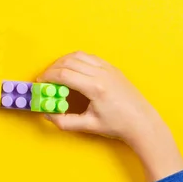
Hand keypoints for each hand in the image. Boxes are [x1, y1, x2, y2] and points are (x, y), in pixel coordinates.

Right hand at [37, 51, 182, 181]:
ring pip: (78, 55)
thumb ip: (64, 121)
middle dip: (52, 68)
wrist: (142, 122)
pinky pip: (89, 57)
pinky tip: (72, 70)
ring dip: (63, 61)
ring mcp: (108, 68)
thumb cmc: (117, 125)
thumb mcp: (88, 126)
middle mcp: (102, 73)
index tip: (40, 82)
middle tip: (45, 78)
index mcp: (96, 87)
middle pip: (68, 61)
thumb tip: (47, 113)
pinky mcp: (112, 68)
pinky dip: (76, 60)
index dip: (48, 77)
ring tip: (56, 73)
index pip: (64, 74)